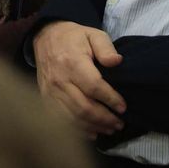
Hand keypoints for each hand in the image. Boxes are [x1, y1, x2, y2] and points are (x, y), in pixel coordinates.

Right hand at [33, 21, 125, 136]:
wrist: (45, 38)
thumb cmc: (73, 38)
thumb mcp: (93, 34)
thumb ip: (106, 47)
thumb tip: (117, 61)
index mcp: (73, 62)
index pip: (94, 87)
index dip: (110, 99)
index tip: (123, 107)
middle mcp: (60, 80)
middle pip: (84, 107)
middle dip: (104, 118)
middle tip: (119, 123)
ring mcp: (50, 91)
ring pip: (73, 117)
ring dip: (94, 126)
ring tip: (110, 129)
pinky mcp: (45, 99)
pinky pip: (61, 120)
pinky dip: (78, 130)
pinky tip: (92, 133)